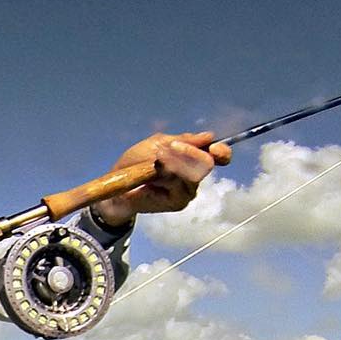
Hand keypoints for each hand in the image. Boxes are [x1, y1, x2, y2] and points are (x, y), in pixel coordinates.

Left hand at [91, 131, 230, 228]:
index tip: (215, 146)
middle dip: (189, 152)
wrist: (117, 185)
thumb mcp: (158, 144)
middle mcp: (194, 177)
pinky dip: (166, 174)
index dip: (222, 151)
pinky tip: (154, 173)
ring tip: (156, 160)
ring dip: (173, 162)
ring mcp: (187, 192)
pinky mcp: (178, 203)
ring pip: (192, 173)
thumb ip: (182, 140)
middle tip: (170, 147)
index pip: (218, 156)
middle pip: (207, 163)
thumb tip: (208, 136)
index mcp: (193, 160)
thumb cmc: (135, 164)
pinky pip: (179, 184)